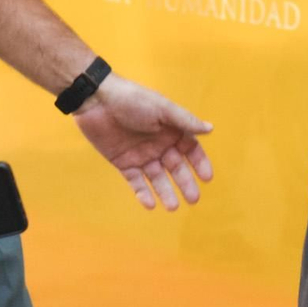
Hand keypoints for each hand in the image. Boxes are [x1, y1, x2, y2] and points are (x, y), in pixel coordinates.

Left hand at [74, 74, 213, 209]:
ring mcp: (141, 155)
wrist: (97, 100)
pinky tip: (150, 204)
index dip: (199, 163)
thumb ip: (185, 121)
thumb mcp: (162, 109)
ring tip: (172, 206)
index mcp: (171, 129)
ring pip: (157, 178)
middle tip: (193, 199)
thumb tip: (210, 129)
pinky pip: (136, 181)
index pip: (190, 149)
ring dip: (166, 192)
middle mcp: (159, 144)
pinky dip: (142, 193)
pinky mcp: (123, 163)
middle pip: (176, 167)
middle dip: (185, 183)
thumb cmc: (133, 100)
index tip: (207, 178)